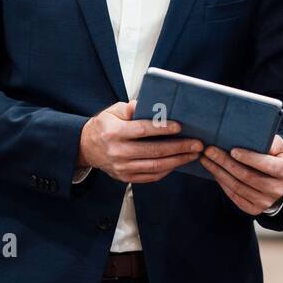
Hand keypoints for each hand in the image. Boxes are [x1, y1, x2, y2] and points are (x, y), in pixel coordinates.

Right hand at [77, 100, 202, 183]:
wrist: (86, 147)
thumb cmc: (104, 126)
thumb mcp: (113, 110)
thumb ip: (131, 107)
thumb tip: (151, 105)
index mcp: (114, 132)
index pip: (142, 130)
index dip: (162, 128)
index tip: (180, 126)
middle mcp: (118, 152)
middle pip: (153, 151)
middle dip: (178, 147)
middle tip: (197, 144)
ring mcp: (122, 168)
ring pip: (155, 166)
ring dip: (177, 161)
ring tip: (193, 154)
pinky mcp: (125, 177)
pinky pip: (150, 176)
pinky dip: (167, 170)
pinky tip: (178, 162)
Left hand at [200, 135, 282, 214]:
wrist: (278, 179)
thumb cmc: (274, 156)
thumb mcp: (277, 146)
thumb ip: (266, 141)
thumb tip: (246, 135)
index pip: (266, 165)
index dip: (249, 158)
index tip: (232, 150)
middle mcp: (277, 189)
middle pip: (248, 176)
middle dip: (226, 162)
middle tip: (210, 151)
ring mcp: (266, 202)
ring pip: (238, 187)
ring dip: (219, 172)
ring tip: (206, 159)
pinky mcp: (254, 209)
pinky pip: (234, 196)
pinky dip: (222, 183)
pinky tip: (214, 172)